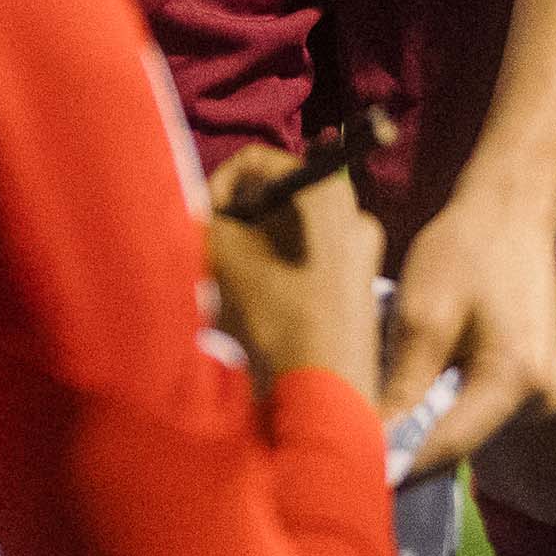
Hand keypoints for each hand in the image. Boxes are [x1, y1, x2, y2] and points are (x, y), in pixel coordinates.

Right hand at [201, 144, 386, 407]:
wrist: (325, 393)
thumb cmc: (277, 317)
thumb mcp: (226, 262)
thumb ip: (206, 225)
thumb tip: (196, 215)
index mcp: (325, 193)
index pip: (258, 161)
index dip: (218, 186)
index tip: (201, 223)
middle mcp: (351, 213)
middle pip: (275, 200)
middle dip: (234, 226)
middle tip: (210, 257)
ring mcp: (360, 252)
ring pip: (286, 236)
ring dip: (250, 254)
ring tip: (230, 292)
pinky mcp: (357, 287)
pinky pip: (305, 265)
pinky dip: (274, 276)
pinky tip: (256, 313)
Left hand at [377, 175, 555, 471]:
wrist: (510, 214)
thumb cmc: (465, 251)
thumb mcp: (421, 315)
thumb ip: (402, 387)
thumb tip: (372, 446)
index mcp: (518, 380)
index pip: (447, 447)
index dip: (394, 465)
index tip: (344, 473)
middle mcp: (543, 402)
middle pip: (458, 445)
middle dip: (405, 446)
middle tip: (349, 443)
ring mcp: (545, 399)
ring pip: (467, 431)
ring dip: (423, 427)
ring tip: (378, 411)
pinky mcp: (536, 392)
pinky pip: (479, 414)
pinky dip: (443, 407)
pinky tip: (415, 389)